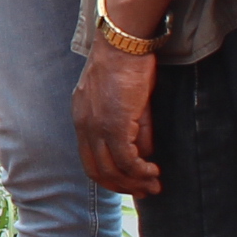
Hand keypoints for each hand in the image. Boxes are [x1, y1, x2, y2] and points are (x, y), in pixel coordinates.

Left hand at [72, 45, 161, 195]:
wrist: (124, 44)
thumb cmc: (128, 65)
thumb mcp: (130, 102)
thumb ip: (137, 129)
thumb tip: (146, 154)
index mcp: (82, 119)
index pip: (90, 159)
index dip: (110, 177)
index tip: (130, 183)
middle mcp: (84, 127)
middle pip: (97, 171)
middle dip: (122, 186)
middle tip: (145, 192)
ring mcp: (96, 128)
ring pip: (112, 170)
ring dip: (134, 183)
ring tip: (153, 186)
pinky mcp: (114, 125)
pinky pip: (126, 160)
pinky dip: (140, 171)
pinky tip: (153, 172)